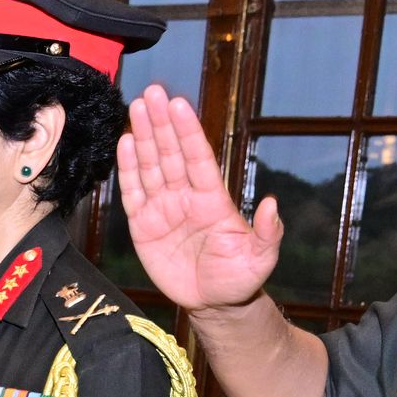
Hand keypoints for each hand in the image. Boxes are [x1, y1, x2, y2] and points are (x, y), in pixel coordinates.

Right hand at [116, 87, 283, 314]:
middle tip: (152, 92)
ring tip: (137, 106)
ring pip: (151, 165)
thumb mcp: (261, 259)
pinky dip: (128, 169)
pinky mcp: (144, 226)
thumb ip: (267, 233)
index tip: (179, 104)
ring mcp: (164, 209)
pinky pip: (133, 193)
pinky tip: (125, 143)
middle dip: (161, 122)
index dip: (188, 131)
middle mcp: (187, 197)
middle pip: (171, 153)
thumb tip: (271, 204)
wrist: (215, 304)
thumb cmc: (240, 279)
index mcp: (213, 200)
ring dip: (144, 136)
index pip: (198, 158)